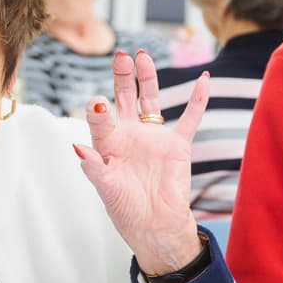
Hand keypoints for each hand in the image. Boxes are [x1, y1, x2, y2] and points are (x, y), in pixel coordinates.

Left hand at [73, 50, 208, 275]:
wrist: (155, 227)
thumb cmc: (126, 209)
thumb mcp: (106, 189)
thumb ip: (94, 167)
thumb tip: (77, 147)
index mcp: (108, 143)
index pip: (101, 119)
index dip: (98, 110)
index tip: (97, 103)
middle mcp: (129, 135)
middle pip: (124, 98)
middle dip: (121, 77)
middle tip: (120, 56)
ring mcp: (154, 137)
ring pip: (151, 100)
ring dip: (147, 78)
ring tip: (142, 57)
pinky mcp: (178, 145)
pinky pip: (190, 118)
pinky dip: (198, 100)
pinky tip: (204, 78)